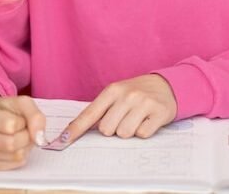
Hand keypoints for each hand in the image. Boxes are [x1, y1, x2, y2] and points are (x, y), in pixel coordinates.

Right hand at [0, 89, 46, 170]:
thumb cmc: (8, 110)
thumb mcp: (23, 104)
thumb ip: (35, 116)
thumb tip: (39, 139)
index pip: (10, 125)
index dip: (22, 122)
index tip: (18, 119)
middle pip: (12, 144)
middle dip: (25, 137)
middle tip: (22, 130)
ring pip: (16, 156)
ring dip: (25, 147)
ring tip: (18, 137)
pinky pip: (15, 165)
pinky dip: (21, 156)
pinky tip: (14, 147)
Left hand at [59, 74, 176, 144]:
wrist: (166, 85)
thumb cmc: (135, 94)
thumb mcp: (116, 95)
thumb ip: (99, 111)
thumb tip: (75, 131)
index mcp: (111, 91)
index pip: (89, 114)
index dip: (75, 130)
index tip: (62, 142)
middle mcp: (126, 95)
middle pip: (106, 129)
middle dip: (113, 129)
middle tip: (124, 119)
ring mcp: (143, 103)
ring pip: (124, 134)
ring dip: (129, 131)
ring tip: (136, 119)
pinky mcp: (159, 112)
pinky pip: (142, 134)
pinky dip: (144, 131)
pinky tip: (147, 120)